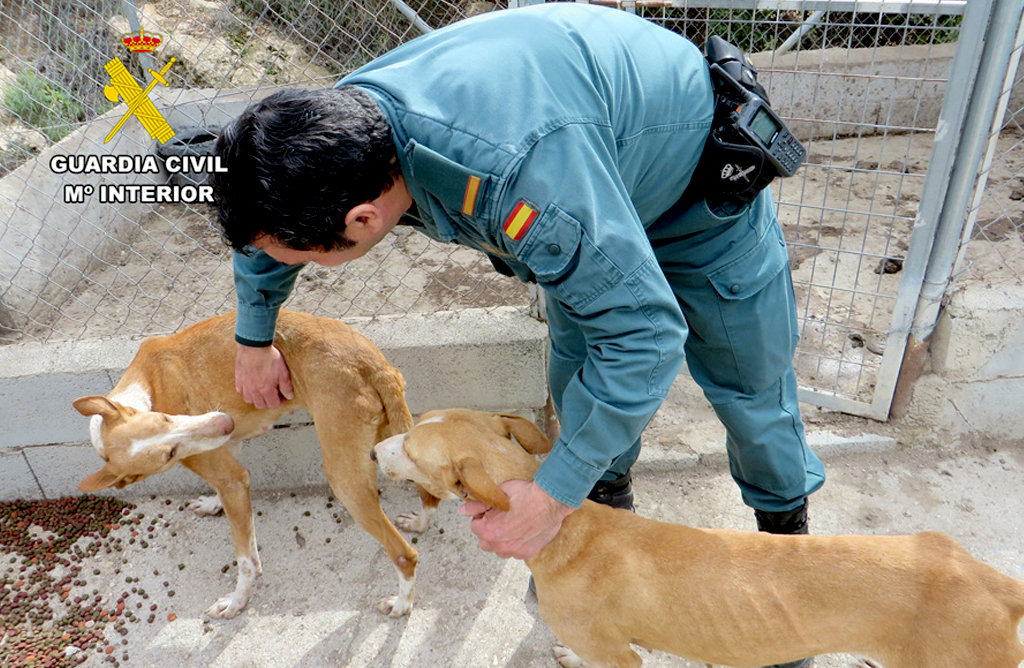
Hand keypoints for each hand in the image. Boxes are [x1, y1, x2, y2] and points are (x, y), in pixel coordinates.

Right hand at [235, 343, 293, 408]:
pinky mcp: (238, 378)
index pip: (273, 404)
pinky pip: (240, 390)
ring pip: (249, 400)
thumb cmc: (270, 357)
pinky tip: (251, 384)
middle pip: (260, 405)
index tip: (283, 396)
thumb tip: (289, 396)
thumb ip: (286, 386)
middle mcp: (254, 390)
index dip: (280, 402)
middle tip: (273, 394)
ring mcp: (245, 385)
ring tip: (262, 390)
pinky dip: (246, 390)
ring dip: (256, 398)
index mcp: (266, 390)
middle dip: (268, 402)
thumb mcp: (283, 372)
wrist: (254, 346)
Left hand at [458, 480, 573, 559]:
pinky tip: (522, 532)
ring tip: (511, 526)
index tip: (491, 511)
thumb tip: (462, 511)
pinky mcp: (528, 552)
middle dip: (489, 531)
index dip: (482, 516)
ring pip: (500, 549)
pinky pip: (516, 552)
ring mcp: (515, 551)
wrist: (549, 501)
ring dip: (501, 541)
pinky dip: (516, 544)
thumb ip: (477, 505)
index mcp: (488, 531)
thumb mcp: (497, 495)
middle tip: (500, 518)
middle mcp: (500, 545)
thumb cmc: (524, 495)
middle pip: (485, 542)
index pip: (475, 526)